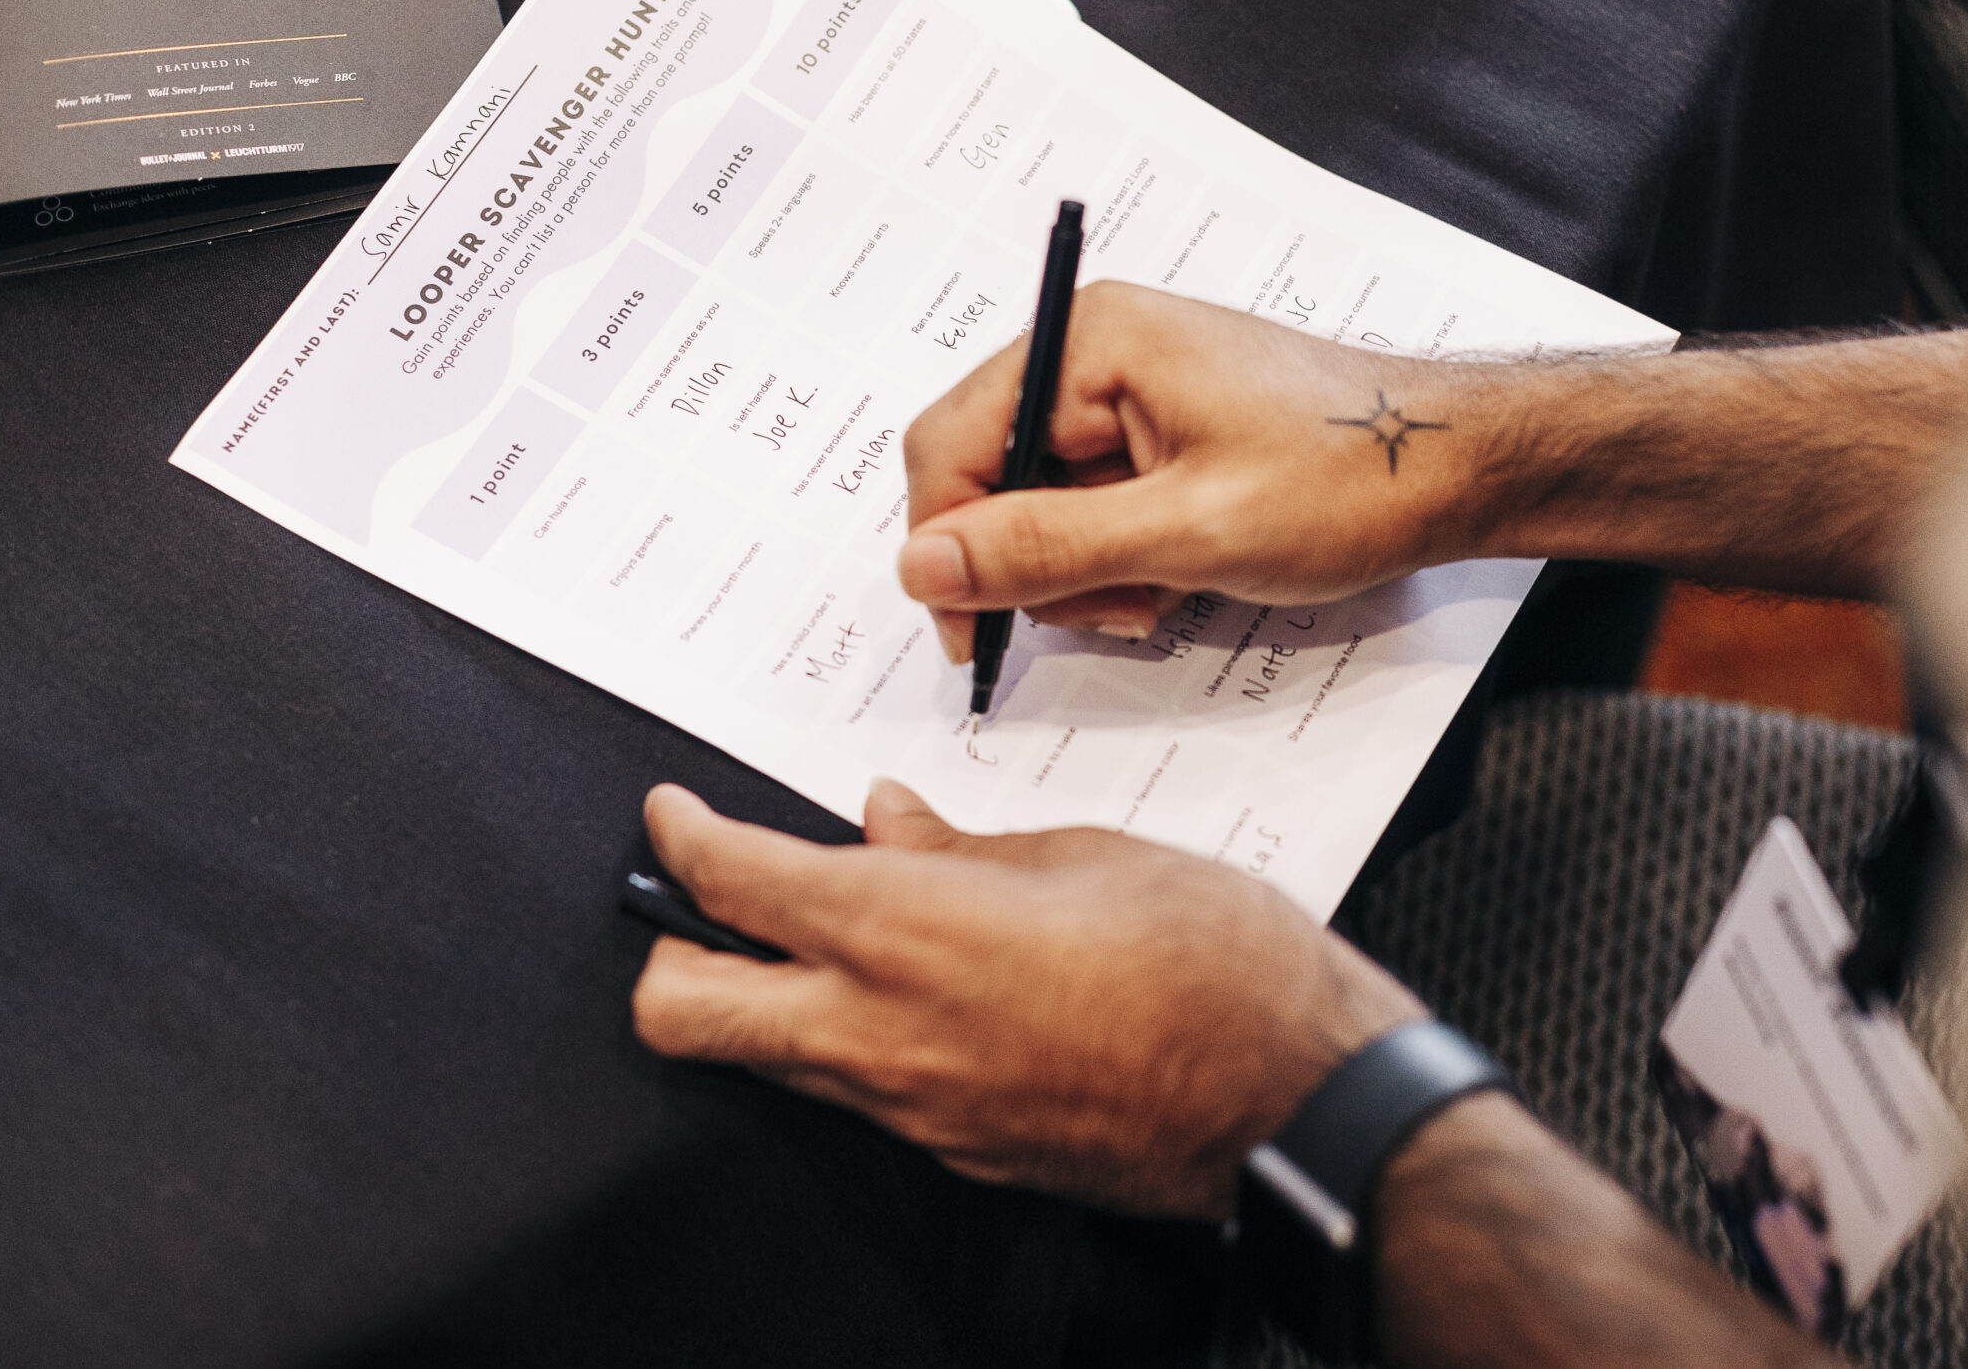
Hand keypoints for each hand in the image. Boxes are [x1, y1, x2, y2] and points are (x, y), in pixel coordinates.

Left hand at [629, 780, 1423, 1216]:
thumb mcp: (1087, 854)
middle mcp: (883, 1033)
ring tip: (831, 937)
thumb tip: (888, 821)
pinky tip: (926, 997)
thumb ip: (963, 844)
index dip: (679, 836)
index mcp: (906, 929)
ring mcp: (914, 1111)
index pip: (731, 884)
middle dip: (671, 949)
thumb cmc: (1216, 962)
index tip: (673, 812)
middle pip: (682, 1014)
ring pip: (767, 1063)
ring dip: (766, 998)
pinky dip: (859, 1042)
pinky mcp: (959, 1155)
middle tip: (710, 899)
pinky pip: (862, 1098)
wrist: (1296, 1100)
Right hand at [898, 281, 1494, 661]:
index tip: (975, 635)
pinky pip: (1091, 505)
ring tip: (1163, 595)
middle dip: (1037, 565)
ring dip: (1082, 573)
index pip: (949, 444)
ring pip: (1038, 505)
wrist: (1456, 468)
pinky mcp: (1158, 430)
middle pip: (989, 476)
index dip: (947, 548)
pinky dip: (1120, 558)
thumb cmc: (1348, 479)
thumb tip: (921, 565)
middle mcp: (1097, 349)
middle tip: (1119, 610)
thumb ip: (1047, 547)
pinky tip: (1180, 578)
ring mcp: (1129, 389)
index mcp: (1092, 340)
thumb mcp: (1189, 531)